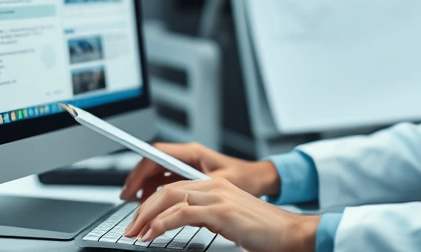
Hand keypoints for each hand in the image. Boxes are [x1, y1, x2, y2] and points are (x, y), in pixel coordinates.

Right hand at [120, 142, 280, 200]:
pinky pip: (166, 180)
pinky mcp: (190, 175)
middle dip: (136, 181)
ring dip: (144, 188)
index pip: (156, 155)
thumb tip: (176, 199)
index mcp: (193, 153)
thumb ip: (197, 188)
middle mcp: (188, 156)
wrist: (261, 179)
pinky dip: (156, 191)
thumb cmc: (246, 178)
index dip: (139, 171)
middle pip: (152, 164)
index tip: (129, 187)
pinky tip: (151, 203)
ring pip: (157, 173)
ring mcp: (188, 165)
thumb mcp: (220, 184)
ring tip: (136, 205)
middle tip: (126, 199)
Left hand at [123, 177, 319, 251]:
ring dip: (147, 217)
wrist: (290, 233)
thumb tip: (181, 223)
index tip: (139, 219)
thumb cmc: (264, 231)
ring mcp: (218, 196)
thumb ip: (207, 216)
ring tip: (136, 234)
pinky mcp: (222, 212)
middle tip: (130, 228)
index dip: (152, 202)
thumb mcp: (228, 220)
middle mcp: (215, 186)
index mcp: (216, 186)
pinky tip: (152, 234)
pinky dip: (162, 224)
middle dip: (143, 209)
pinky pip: (182, 214)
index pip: (174, 186)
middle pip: (167, 189)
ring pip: (170, 198)